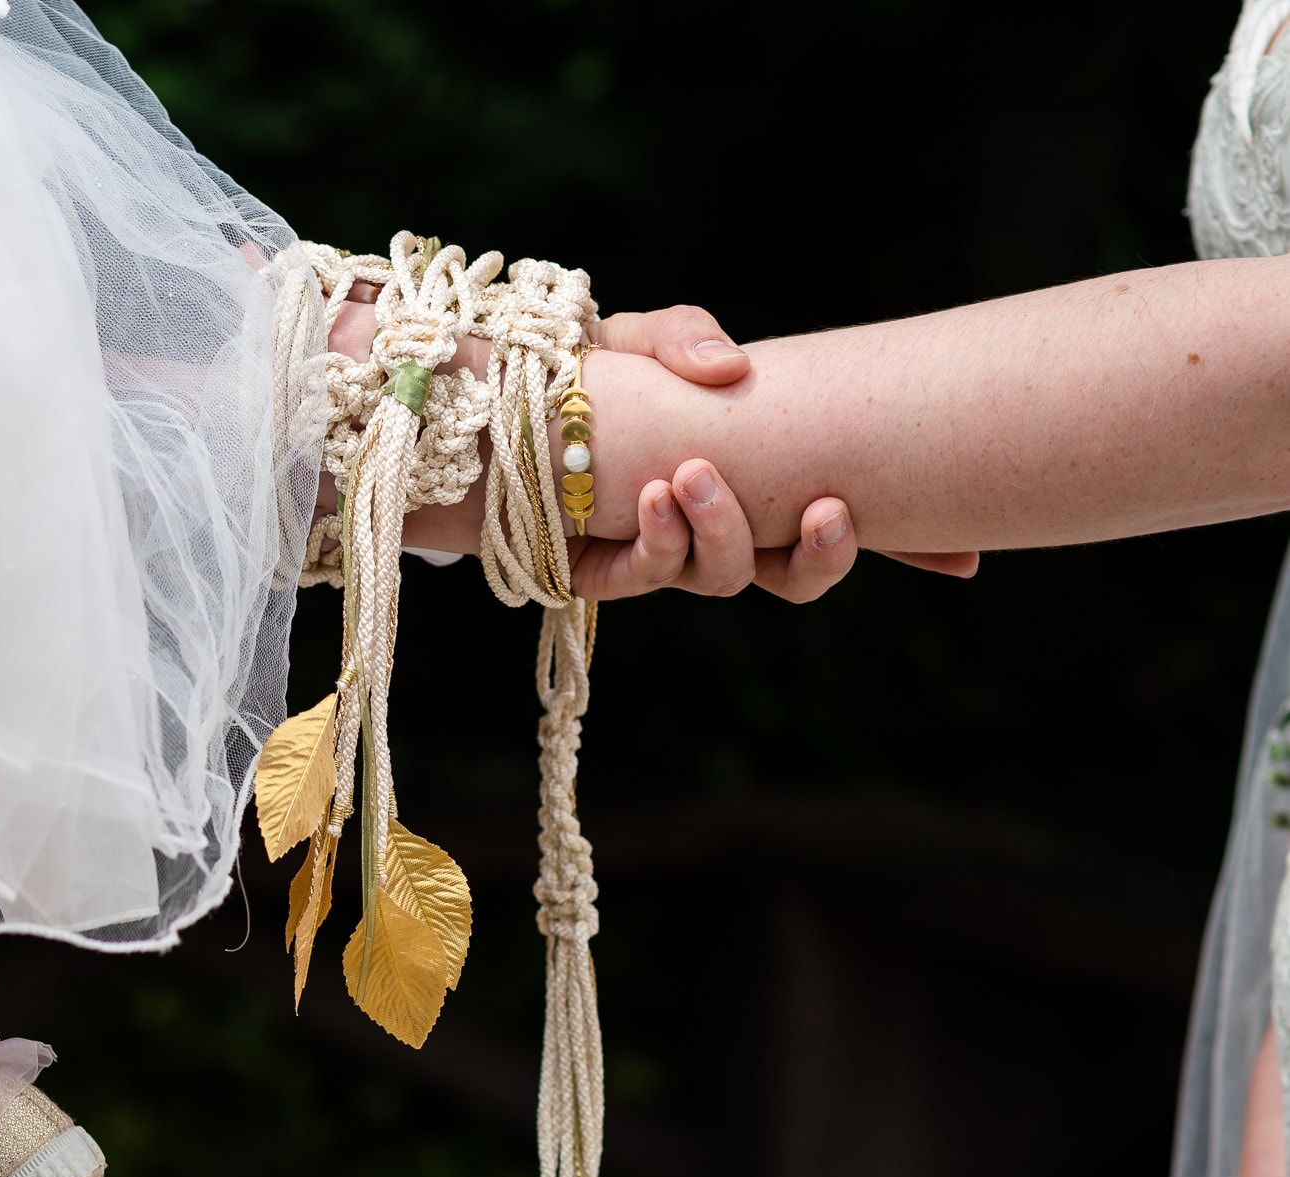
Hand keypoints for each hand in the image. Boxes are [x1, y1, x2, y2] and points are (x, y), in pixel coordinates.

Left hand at [353, 299, 876, 600]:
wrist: (474, 414)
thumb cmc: (571, 373)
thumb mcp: (635, 335)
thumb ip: (686, 336)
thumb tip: (736, 368)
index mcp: (752, 477)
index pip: (835, 522)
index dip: (905, 548)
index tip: (962, 565)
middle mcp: (714, 527)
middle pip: (791, 577)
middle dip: (818, 555)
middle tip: (815, 507)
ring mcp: (659, 554)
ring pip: (723, 580)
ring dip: (722, 535)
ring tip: (692, 480)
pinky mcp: (597, 571)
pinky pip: (645, 579)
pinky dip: (656, 546)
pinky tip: (650, 500)